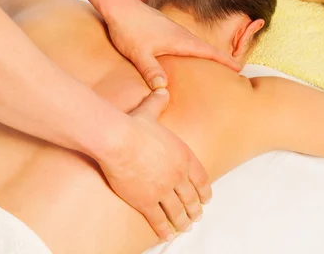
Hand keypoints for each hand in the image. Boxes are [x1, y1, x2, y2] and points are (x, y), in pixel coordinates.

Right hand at [99, 89, 210, 240]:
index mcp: (183, 156)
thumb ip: (158, 103)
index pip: (201, 178)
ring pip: (177, 211)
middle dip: (195, 209)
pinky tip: (167, 235)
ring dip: (183, 221)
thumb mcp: (150, 111)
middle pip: (191, 198)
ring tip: (185, 227)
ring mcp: (163, 190)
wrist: (118, 140)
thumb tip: (161, 89)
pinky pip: (159, 220)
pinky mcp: (146, 201)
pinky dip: (164, 229)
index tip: (206, 199)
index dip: (204, 191)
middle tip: (196, 216)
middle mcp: (178, 175)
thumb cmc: (134, 125)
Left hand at [106, 0, 240, 89]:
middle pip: (207, 48)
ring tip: (216, 66)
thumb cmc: (129, 29)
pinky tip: (188, 56)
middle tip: (235, 70)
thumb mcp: (139, 54)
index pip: (209, 52)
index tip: (239, 68)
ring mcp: (173, 30)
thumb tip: (164, 89)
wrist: (119, 6)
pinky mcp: (165, 29)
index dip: (225, 61)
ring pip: (196, 44)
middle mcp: (181, 34)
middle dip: (221, 59)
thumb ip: (151, 71)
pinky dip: (194, 49)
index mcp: (180, 40)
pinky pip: (186, 42)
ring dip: (208, 54)